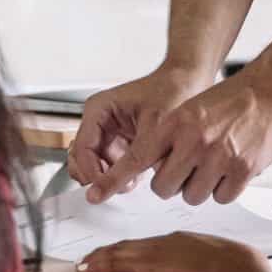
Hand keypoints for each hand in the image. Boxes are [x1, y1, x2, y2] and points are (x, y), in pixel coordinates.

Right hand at [67, 64, 213, 187]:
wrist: (190, 83)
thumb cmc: (172, 93)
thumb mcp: (152, 131)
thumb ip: (131, 162)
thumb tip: (115, 186)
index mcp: (98, 110)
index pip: (81, 150)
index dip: (93, 173)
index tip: (107, 189)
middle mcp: (99, 121)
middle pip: (82, 159)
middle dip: (98, 176)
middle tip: (119, 185)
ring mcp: (109, 132)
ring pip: (96, 165)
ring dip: (110, 177)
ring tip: (131, 181)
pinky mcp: (121, 142)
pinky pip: (112, 165)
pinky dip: (121, 175)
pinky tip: (137, 176)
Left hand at [76, 231, 251, 271]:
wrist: (230, 265)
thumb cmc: (227, 267)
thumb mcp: (207, 262)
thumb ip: (195, 264)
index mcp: (175, 241)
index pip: (141, 245)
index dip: (123, 249)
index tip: (110, 253)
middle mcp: (161, 242)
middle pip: (126, 246)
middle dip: (106, 252)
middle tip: (87, 258)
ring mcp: (155, 251)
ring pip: (120, 252)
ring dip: (99, 258)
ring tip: (84, 264)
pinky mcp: (150, 262)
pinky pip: (120, 262)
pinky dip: (103, 264)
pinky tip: (91, 268)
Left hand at [89, 67, 271, 205]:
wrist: (270, 93)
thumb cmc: (229, 101)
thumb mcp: (188, 110)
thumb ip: (167, 138)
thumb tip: (148, 168)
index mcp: (174, 123)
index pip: (136, 159)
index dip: (113, 180)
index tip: (94, 195)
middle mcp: (193, 140)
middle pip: (163, 188)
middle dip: (172, 183)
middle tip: (186, 167)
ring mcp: (219, 157)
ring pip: (192, 196)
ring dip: (198, 187)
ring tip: (212, 164)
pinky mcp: (242, 171)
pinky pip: (220, 198)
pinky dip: (223, 189)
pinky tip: (230, 168)